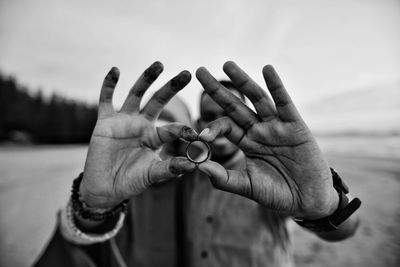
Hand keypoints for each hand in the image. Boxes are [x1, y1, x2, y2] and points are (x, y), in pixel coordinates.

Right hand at [80, 62, 196, 207]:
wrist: (105, 188)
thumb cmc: (131, 182)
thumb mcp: (153, 175)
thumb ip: (170, 169)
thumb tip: (194, 165)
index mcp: (155, 137)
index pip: (172, 128)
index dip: (184, 130)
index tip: (197, 135)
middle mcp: (141, 124)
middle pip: (158, 101)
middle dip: (172, 87)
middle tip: (188, 73)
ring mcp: (123, 121)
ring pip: (136, 94)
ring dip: (146, 79)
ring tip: (159, 65)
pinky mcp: (104, 122)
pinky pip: (105, 99)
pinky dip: (109, 85)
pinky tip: (116, 70)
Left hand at [196, 61, 337, 219]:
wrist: (308, 201)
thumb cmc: (278, 194)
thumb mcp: (248, 186)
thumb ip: (223, 178)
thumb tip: (198, 166)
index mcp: (246, 143)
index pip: (225, 127)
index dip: (213, 128)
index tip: (201, 136)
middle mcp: (259, 130)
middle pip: (235, 106)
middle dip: (217, 89)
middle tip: (200, 71)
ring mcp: (276, 126)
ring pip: (257, 99)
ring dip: (243, 81)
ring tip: (227, 65)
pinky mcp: (295, 126)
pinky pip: (285, 103)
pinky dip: (277, 86)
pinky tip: (267, 69)